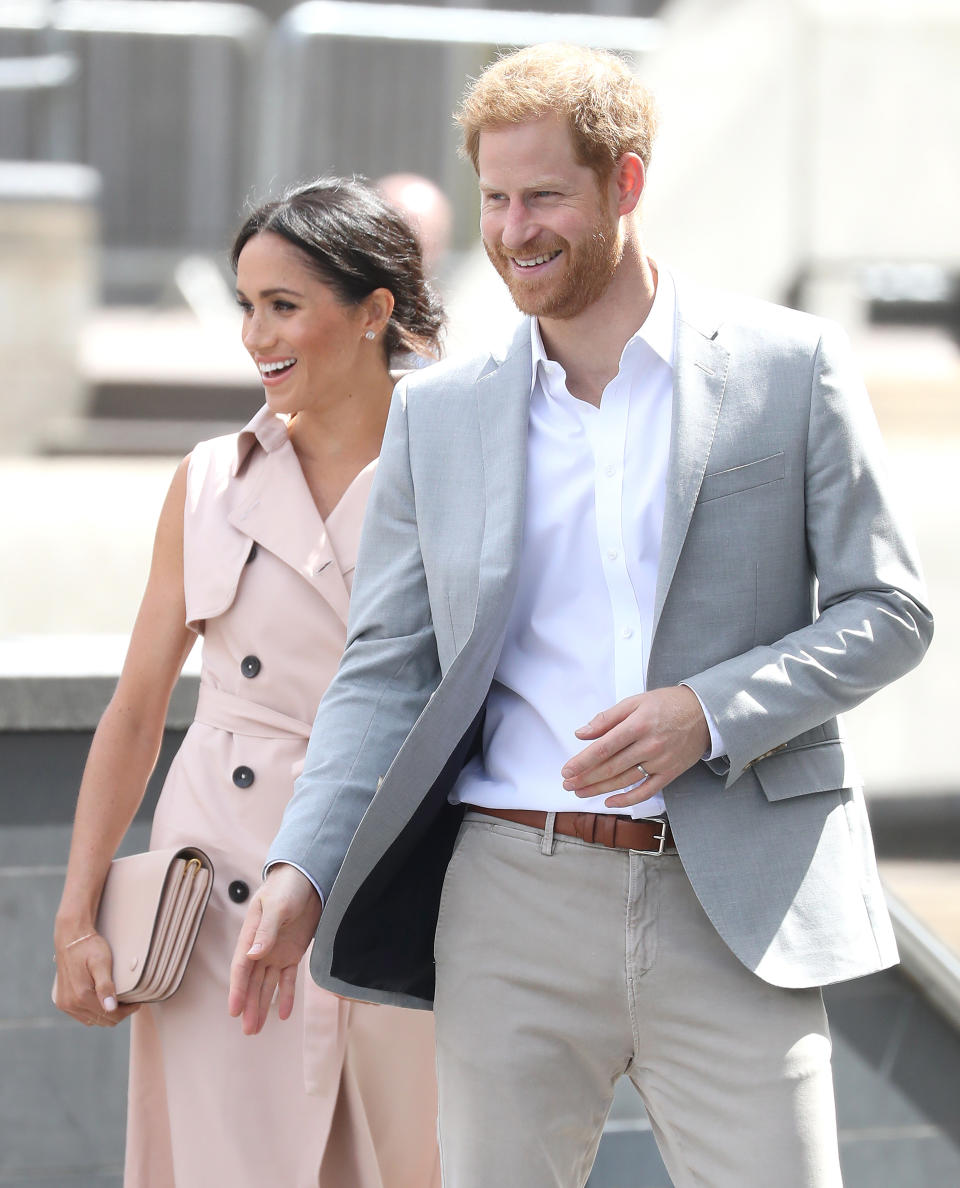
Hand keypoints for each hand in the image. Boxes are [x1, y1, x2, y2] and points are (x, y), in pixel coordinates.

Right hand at [52, 930, 139, 1026]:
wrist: (70, 939)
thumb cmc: (89, 948)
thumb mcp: (101, 963)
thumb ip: (105, 986)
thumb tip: (111, 1008)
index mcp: (81, 996)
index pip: (110, 1015)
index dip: (127, 1011)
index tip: (137, 1002)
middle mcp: (70, 1004)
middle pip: (102, 1020)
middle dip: (118, 1013)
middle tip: (130, 1001)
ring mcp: (64, 1004)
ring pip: (92, 1020)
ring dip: (106, 1014)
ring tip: (118, 1001)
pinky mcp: (62, 1002)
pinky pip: (82, 1016)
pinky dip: (94, 1012)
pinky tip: (102, 1001)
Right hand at [228, 864, 321, 1035]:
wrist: (307, 879)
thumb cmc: (286, 888)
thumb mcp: (277, 907)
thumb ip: (266, 931)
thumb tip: (253, 955)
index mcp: (250, 935)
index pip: (241, 967)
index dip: (237, 989)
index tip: (234, 1011)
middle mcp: (261, 948)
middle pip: (252, 982)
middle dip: (249, 1005)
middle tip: (248, 1030)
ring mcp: (276, 952)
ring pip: (267, 984)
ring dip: (262, 1005)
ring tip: (257, 1029)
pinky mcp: (292, 953)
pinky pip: (287, 979)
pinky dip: (286, 995)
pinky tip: (284, 1014)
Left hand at [561, 686, 709, 808]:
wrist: (705, 713)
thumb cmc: (667, 705)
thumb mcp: (635, 702)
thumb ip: (607, 718)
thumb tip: (582, 733)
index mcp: (638, 725)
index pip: (604, 747)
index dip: (583, 761)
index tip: (567, 770)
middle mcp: (649, 745)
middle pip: (611, 767)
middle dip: (586, 778)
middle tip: (567, 784)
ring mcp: (660, 762)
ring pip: (624, 781)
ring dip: (599, 789)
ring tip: (580, 792)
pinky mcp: (670, 773)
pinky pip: (646, 791)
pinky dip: (627, 799)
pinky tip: (610, 802)